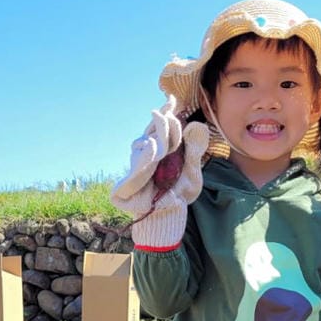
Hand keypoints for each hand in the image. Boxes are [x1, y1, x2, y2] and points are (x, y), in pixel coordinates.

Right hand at [111, 96, 210, 247]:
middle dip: (162, 123)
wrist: (169, 221)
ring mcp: (133, 169)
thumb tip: (196, 125)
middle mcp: (143, 157)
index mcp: (158, 152)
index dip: (164, 114)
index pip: (159, 129)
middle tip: (172, 114)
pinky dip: (146, 159)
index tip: (172, 99)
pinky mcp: (123, 188)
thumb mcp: (192, 172)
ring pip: (142, 146)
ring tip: (166, 130)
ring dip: (156, 137)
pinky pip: (135, 169)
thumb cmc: (179, 195)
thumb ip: (194, 151)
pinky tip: (155, 148)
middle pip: (150, 133)